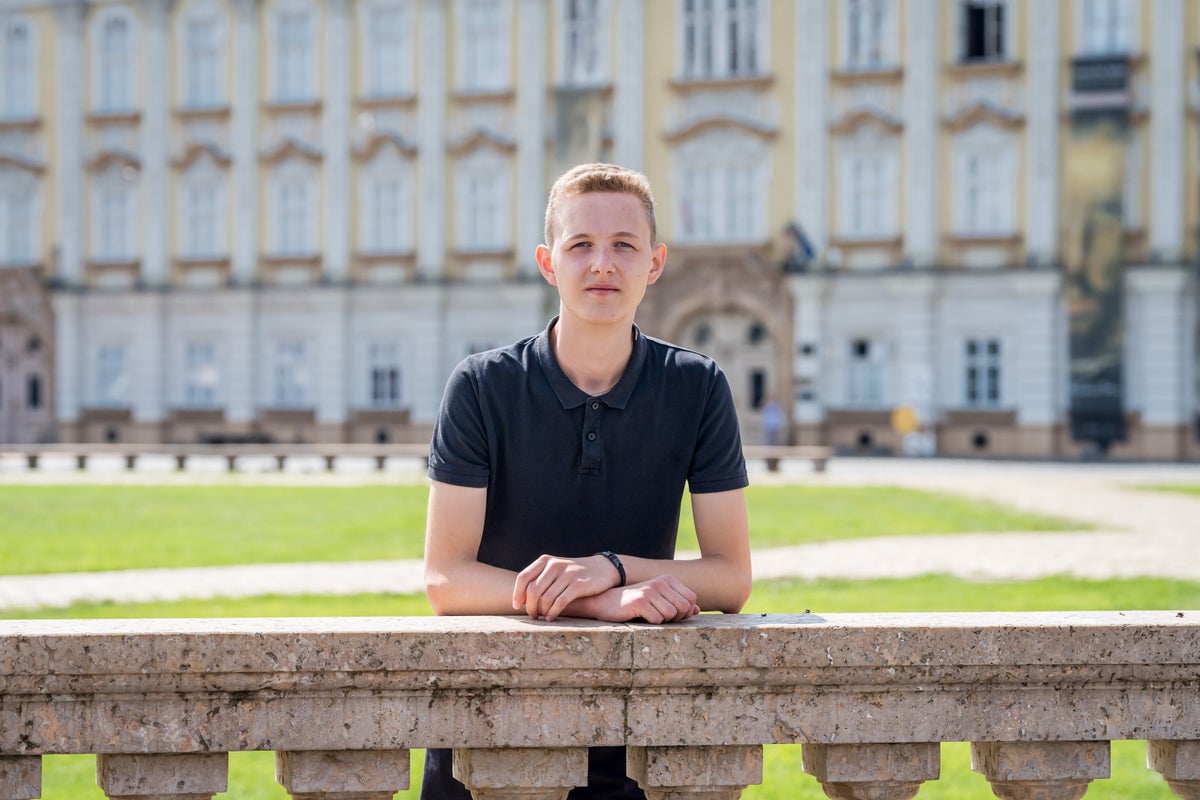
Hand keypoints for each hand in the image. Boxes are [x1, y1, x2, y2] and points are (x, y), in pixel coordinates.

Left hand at [513, 554, 621, 621]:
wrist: (602, 569)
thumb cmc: (574, 573)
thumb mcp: (556, 568)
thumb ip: (540, 578)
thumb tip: (521, 597)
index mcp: (546, 560)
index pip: (523, 577)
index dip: (517, 593)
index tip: (517, 606)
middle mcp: (554, 565)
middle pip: (533, 590)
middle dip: (530, 606)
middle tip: (532, 616)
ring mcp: (567, 574)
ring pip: (545, 598)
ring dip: (541, 611)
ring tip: (542, 617)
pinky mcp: (578, 585)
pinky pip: (560, 602)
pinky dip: (553, 612)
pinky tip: (551, 617)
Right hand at [583, 575, 700, 623]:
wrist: (605, 602)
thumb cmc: (634, 604)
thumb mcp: (658, 601)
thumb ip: (677, 604)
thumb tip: (697, 610)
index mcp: (667, 579)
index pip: (692, 599)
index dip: (685, 612)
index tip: (672, 615)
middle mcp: (660, 582)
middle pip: (684, 607)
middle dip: (676, 618)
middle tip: (660, 618)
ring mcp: (650, 590)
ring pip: (672, 614)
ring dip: (662, 621)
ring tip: (649, 617)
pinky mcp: (640, 601)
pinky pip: (657, 619)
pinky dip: (651, 624)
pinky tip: (640, 618)